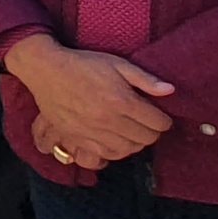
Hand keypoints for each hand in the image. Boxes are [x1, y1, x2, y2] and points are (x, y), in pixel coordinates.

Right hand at [5, 34, 175, 170]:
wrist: (46, 71)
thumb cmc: (83, 64)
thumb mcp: (117, 64)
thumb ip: (145, 79)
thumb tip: (171, 91)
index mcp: (122, 101)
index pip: (158, 122)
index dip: (164, 120)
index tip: (159, 115)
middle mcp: (109, 120)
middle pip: (146, 138)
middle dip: (152, 131)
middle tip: (148, 123)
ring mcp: (93, 132)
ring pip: (129, 149)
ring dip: (136, 142)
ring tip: (133, 132)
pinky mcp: (78, 139)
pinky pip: (107, 155)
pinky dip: (118, 151)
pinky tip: (117, 140)